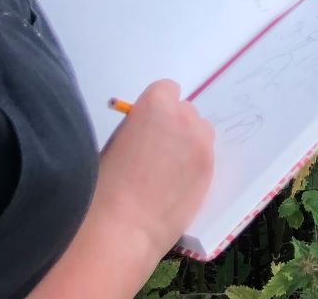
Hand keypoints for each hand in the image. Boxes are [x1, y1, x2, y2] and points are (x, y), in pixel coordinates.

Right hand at [91, 79, 215, 258]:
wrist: (121, 227)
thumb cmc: (106, 184)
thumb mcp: (116, 140)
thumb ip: (138, 126)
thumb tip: (149, 130)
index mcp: (156, 102)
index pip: (167, 90)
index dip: (157, 109)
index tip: (149, 127)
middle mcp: (184, 116)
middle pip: (186, 112)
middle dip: (174, 127)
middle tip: (158, 154)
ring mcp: (201, 143)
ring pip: (200, 133)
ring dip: (189, 144)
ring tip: (169, 173)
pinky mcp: (210, 169)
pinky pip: (205, 158)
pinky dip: (194, 167)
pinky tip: (177, 188)